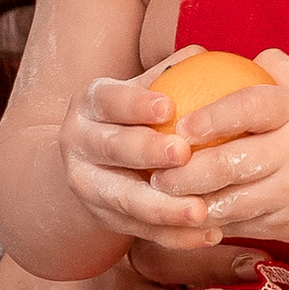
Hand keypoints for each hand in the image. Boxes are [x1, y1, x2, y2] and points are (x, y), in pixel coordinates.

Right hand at [58, 64, 231, 247]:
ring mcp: (87, 185)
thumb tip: (204, 53)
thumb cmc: (129, 116)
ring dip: (164, 208)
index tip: (167, 107)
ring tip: (201, 211)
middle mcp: (79, 143)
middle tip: (184, 155)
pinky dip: (175, 236)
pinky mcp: (104, 219)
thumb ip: (168, 74)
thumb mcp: (138, 91)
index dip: (135, 104)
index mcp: (89, 104)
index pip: (109, 100)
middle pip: (112, 149)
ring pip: (124, 200)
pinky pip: (141, 231)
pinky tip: (209, 234)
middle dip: (146, 153)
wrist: (89, 164)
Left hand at [147, 46, 288, 247]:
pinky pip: (241, 224)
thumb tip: (230, 54)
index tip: (182, 123)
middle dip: (183, 169)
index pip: (250, 107)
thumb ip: (278, 74)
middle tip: (156, 168)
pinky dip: (211, 221)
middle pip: (229, 162)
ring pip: (229, 201)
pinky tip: (188, 216)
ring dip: (189, 201)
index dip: (211, 116)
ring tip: (161, 195)